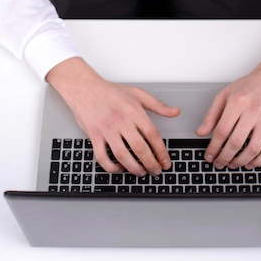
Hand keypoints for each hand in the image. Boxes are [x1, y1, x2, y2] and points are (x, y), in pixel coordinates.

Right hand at [46, 57, 179, 175]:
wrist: (85, 88)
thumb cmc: (110, 91)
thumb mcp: (137, 93)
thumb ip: (158, 105)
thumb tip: (175, 112)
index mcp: (133, 110)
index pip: (152, 134)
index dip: (161, 151)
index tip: (165, 161)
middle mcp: (120, 120)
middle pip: (139, 147)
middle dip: (150, 163)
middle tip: (156, 171)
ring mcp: (106, 129)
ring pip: (122, 155)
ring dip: (134, 168)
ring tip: (141, 172)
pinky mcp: (93, 135)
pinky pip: (102, 157)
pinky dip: (111, 167)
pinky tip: (120, 168)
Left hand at [196, 50, 260, 169]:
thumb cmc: (248, 86)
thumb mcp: (225, 94)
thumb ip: (212, 114)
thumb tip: (201, 132)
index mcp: (238, 102)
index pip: (222, 130)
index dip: (213, 147)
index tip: (209, 155)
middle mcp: (253, 111)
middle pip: (236, 142)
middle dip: (224, 157)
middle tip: (218, 163)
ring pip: (253, 149)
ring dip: (241, 161)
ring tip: (232, 164)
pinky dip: (259, 160)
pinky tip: (250, 163)